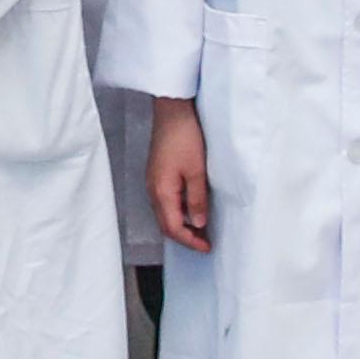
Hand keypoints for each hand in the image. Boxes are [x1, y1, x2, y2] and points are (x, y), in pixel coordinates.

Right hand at [147, 95, 212, 251]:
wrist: (172, 111)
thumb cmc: (185, 137)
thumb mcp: (198, 171)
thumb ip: (197, 199)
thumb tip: (199, 223)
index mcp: (162, 192)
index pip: (173, 228)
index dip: (190, 241)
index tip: (206, 247)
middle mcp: (153, 190)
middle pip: (166, 224)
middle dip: (185, 237)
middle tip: (205, 242)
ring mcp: (153, 182)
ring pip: (165, 214)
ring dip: (181, 225)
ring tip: (201, 229)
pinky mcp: (157, 174)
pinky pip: (165, 202)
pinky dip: (177, 212)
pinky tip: (191, 208)